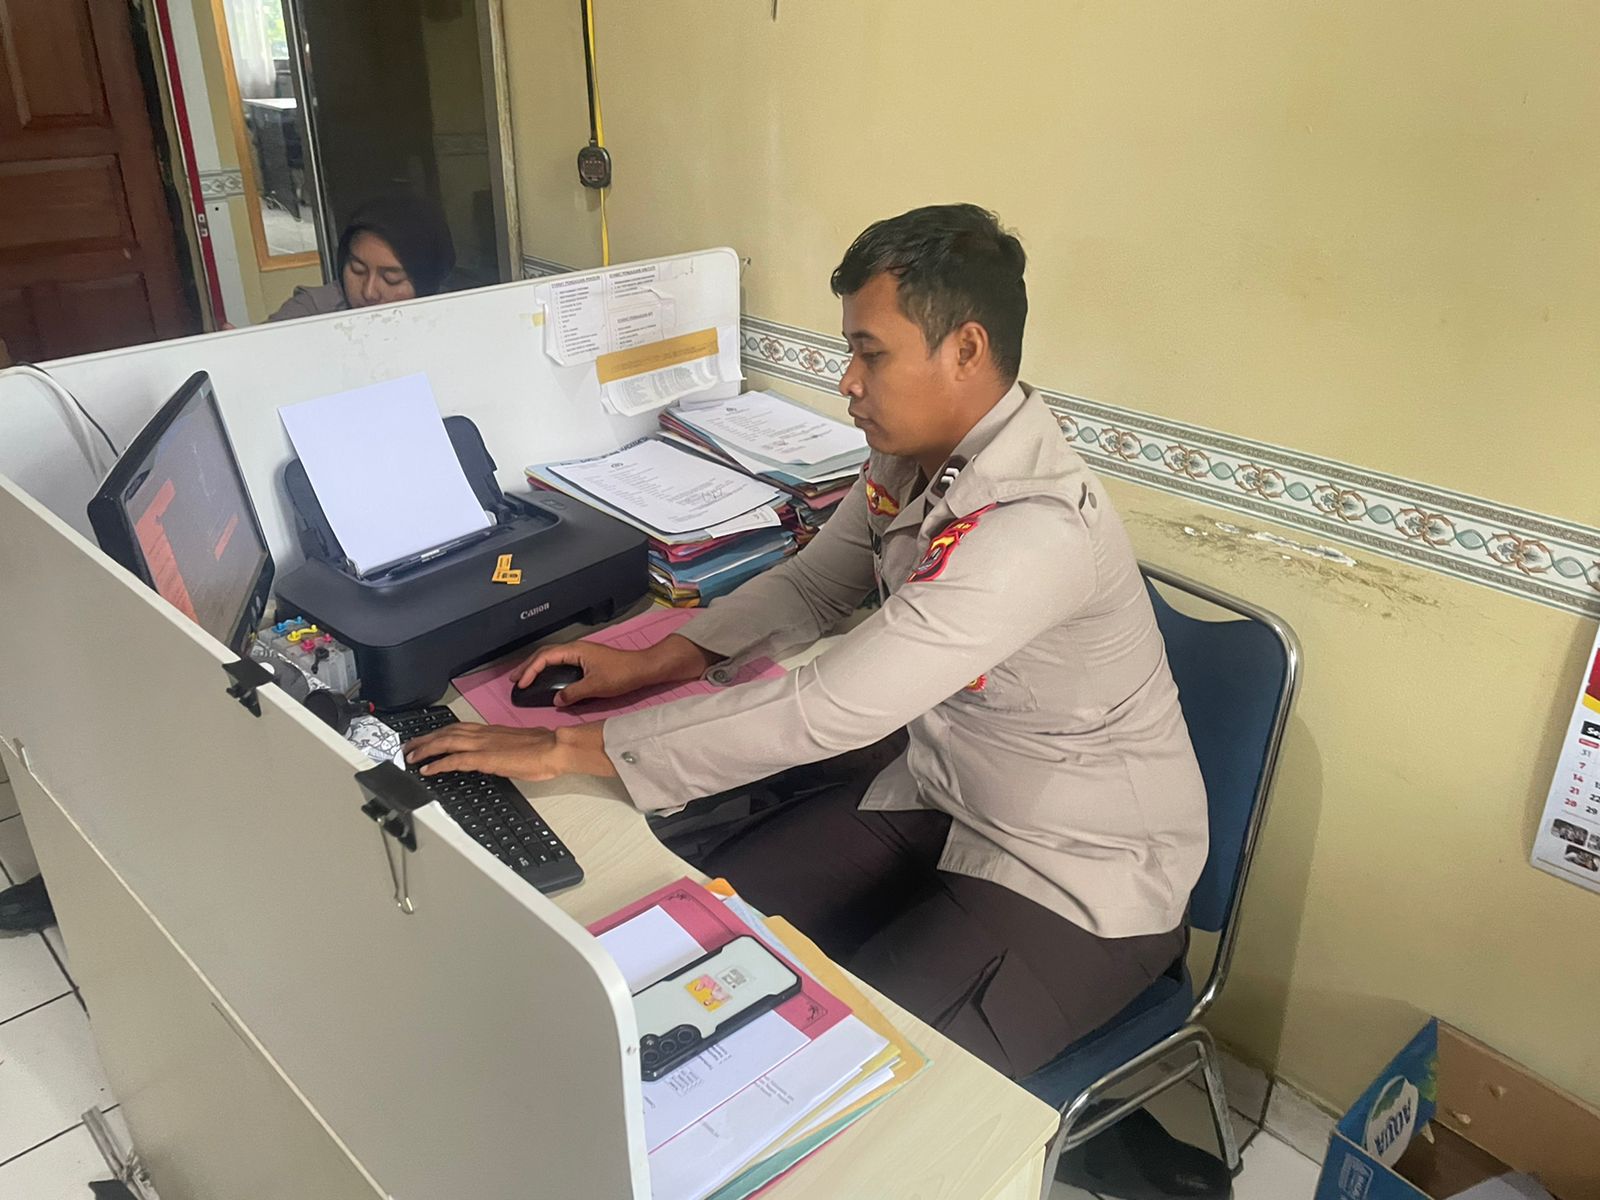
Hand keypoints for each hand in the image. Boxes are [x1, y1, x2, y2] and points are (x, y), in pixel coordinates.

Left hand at [404, 722, 616, 781]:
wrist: (554, 748)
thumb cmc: (543, 748)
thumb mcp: (517, 745)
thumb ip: (502, 748)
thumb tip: (497, 755)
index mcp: (490, 730)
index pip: (457, 728)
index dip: (439, 733)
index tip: (427, 739)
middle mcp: (483, 733)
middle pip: (445, 732)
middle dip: (424, 739)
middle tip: (408, 747)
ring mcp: (482, 744)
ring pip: (445, 742)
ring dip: (425, 749)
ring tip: (411, 757)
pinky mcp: (485, 758)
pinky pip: (454, 760)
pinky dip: (438, 764)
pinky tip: (427, 770)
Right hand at [514, 634, 716, 708]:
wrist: (643, 668)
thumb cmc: (621, 674)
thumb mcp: (596, 686)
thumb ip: (573, 693)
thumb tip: (556, 699)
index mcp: (575, 650)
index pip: (545, 657)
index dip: (530, 670)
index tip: (522, 684)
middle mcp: (576, 648)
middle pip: (545, 654)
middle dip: (527, 666)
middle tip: (514, 680)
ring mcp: (581, 653)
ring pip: (552, 657)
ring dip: (537, 667)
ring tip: (524, 679)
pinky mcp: (586, 660)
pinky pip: (560, 662)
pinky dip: (549, 669)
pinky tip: (546, 679)